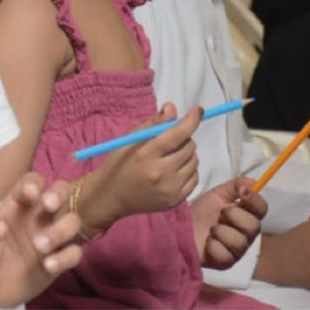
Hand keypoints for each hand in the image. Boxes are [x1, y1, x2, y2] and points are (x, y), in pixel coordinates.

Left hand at [0, 173, 81, 307]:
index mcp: (16, 205)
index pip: (31, 182)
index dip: (33, 182)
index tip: (30, 193)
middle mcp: (37, 217)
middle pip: (60, 192)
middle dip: (58, 193)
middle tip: (48, 205)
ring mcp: (50, 238)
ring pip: (72, 222)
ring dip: (61, 229)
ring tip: (39, 246)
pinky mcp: (57, 262)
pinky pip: (74, 253)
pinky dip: (67, 257)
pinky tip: (48, 266)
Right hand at [84, 103, 200, 225]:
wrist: (111, 197)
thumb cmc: (119, 164)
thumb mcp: (130, 140)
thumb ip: (153, 123)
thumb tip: (172, 108)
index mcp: (146, 155)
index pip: (177, 134)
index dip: (191, 120)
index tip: (198, 110)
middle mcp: (161, 173)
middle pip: (189, 146)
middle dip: (183, 138)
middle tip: (170, 141)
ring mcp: (170, 189)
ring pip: (194, 161)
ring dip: (187, 154)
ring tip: (170, 156)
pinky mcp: (176, 200)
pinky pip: (195, 177)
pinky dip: (189, 169)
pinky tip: (174, 170)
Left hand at [190, 177, 264, 269]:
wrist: (182, 228)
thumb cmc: (202, 212)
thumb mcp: (217, 194)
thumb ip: (235, 186)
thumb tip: (253, 182)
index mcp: (246, 215)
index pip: (262, 208)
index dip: (255, 200)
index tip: (243, 192)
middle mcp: (246, 234)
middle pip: (254, 227)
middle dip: (235, 216)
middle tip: (221, 213)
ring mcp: (237, 250)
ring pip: (240, 242)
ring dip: (221, 231)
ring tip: (211, 229)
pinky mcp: (226, 262)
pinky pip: (226, 255)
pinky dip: (213, 246)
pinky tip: (207, 242)